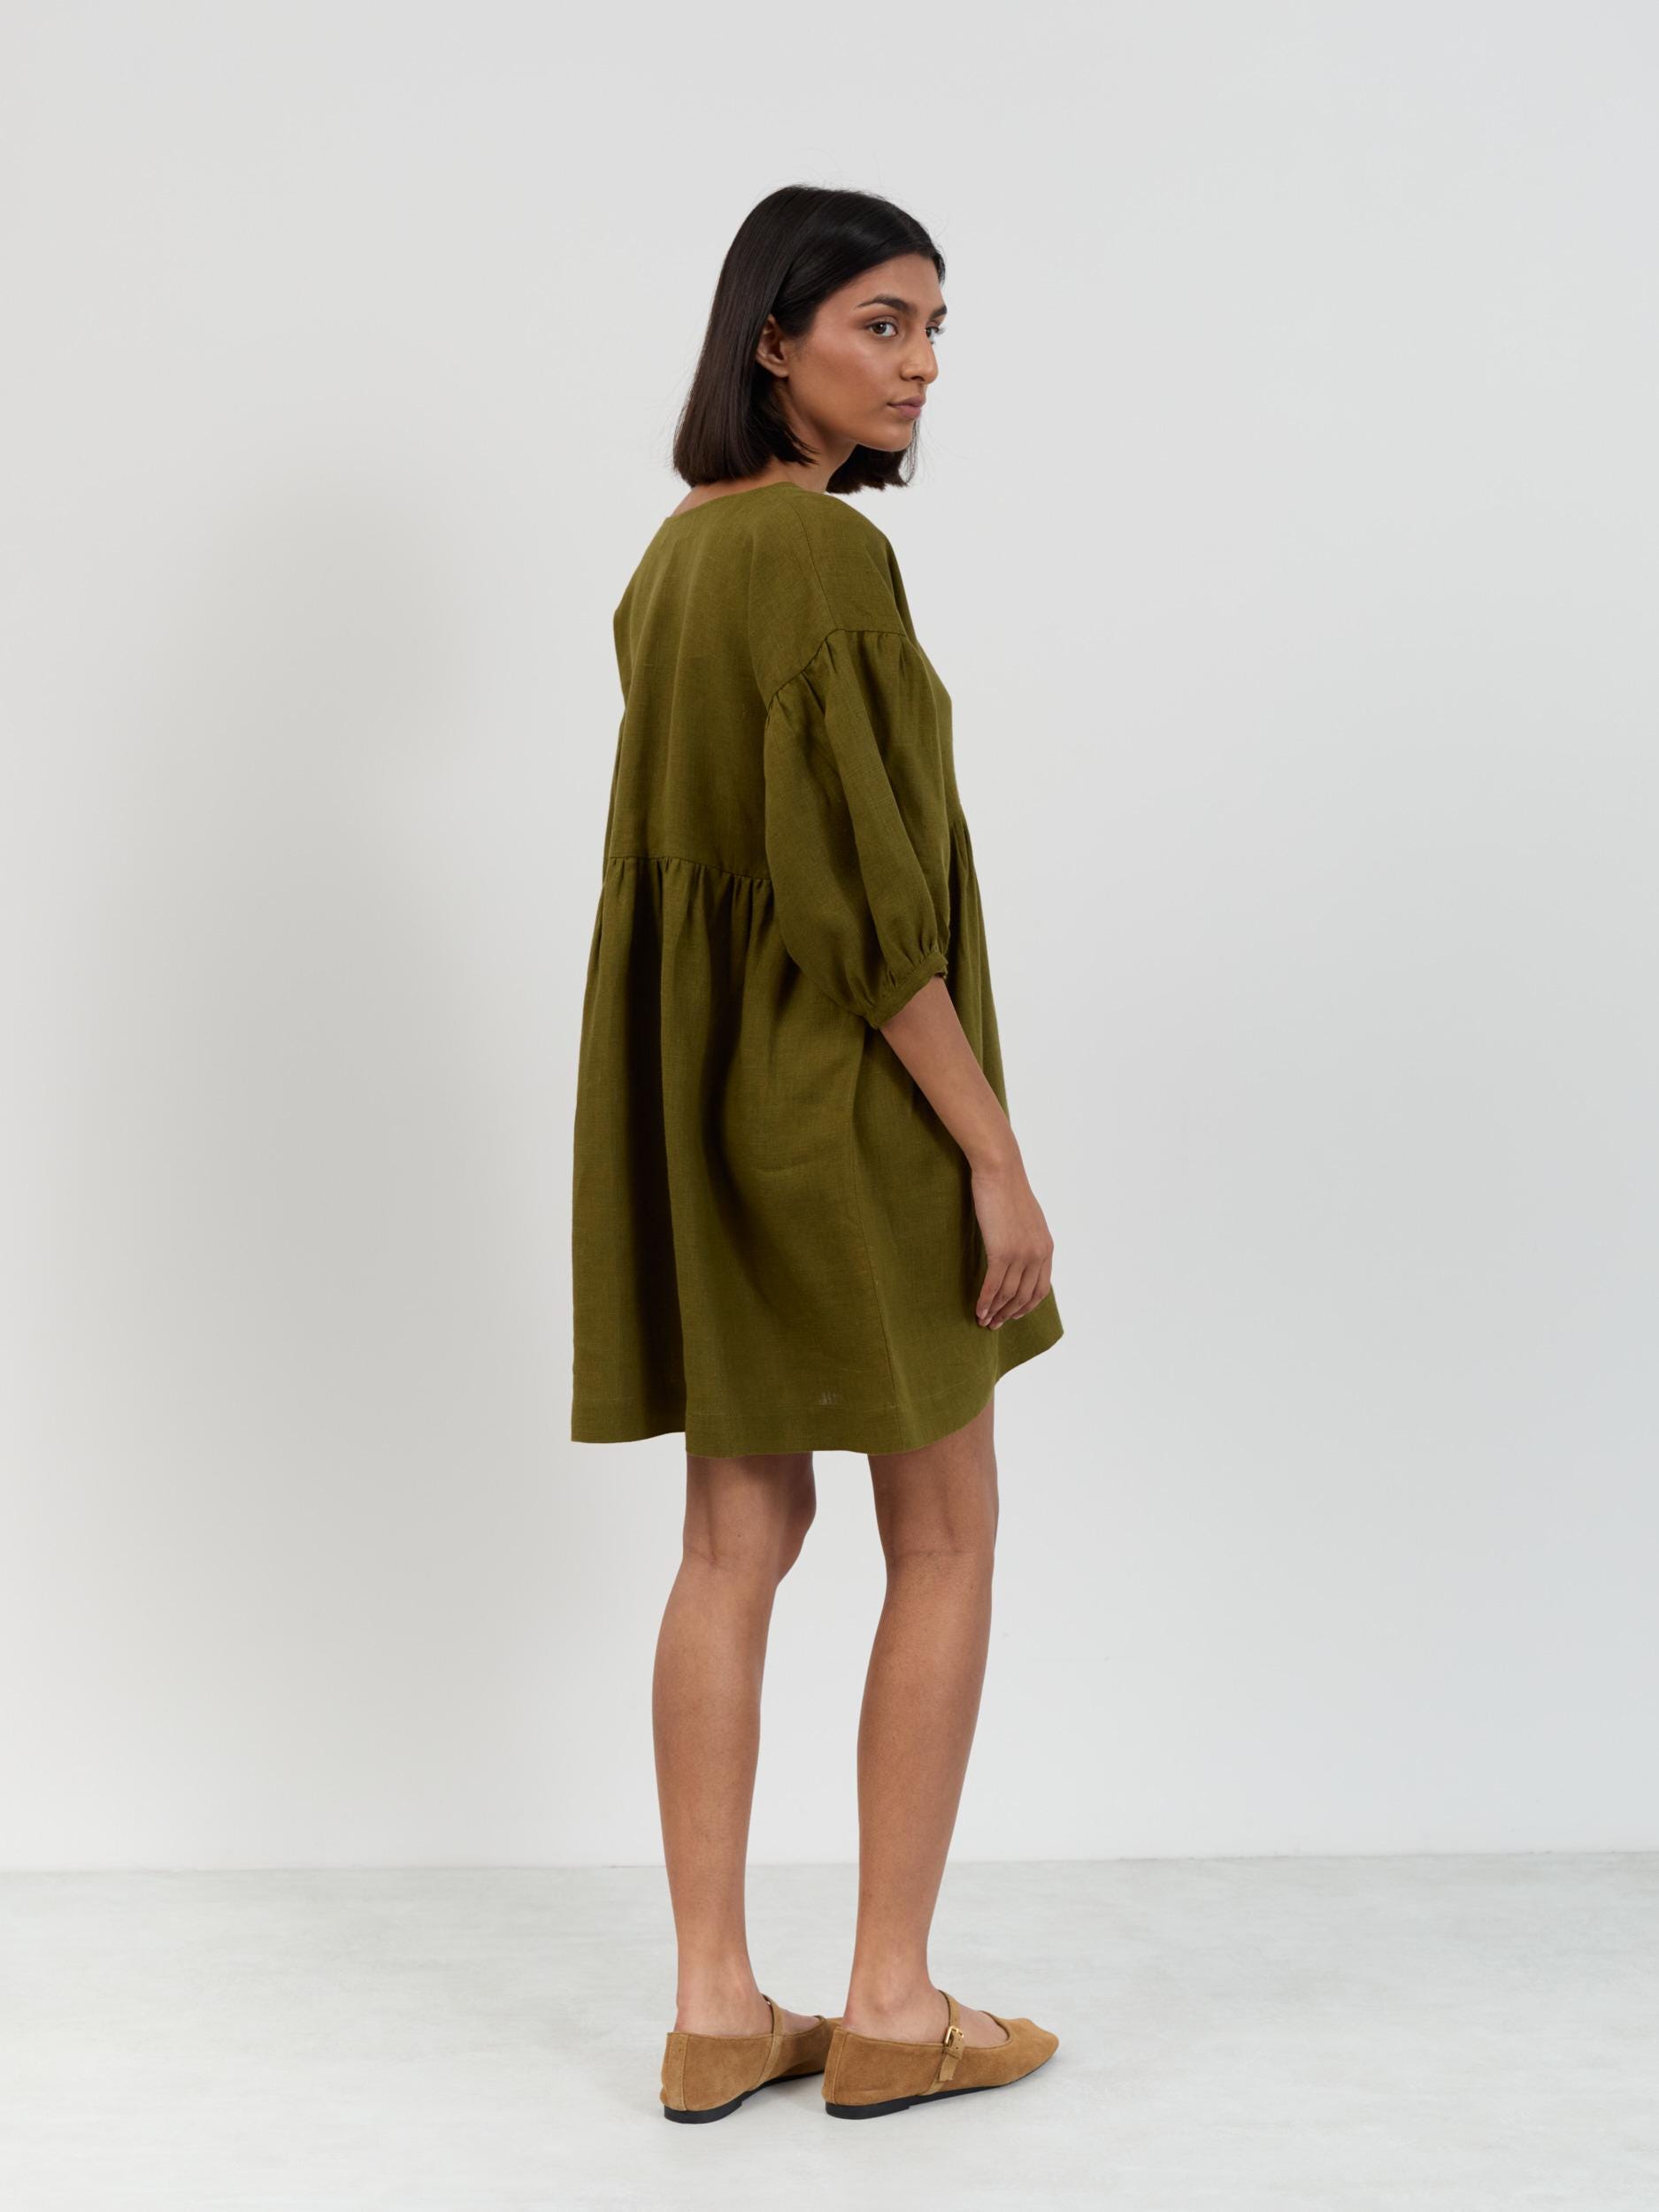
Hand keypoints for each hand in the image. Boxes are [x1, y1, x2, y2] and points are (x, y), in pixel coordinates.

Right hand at [969, 1154, 1054, 1327]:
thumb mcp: (1027, 1219)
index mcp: (1046, 1248)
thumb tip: (1019, 1255)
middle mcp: (1038, 1255)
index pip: (1040, 1289)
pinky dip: (986, 1301)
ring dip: (995, 1312)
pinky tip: (978, 1310)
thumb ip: (1028, 1240)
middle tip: (995, 1324)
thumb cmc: (1008, 1191)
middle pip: (1024, 1297)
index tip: (1012, 1315)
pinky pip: (994, 1285)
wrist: (1000, 1172)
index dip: (1025, 1307)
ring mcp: (1021, 1255)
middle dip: (1009, 1314)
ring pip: (1008, 1295)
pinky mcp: (1002, 1252)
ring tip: (983, 1321)